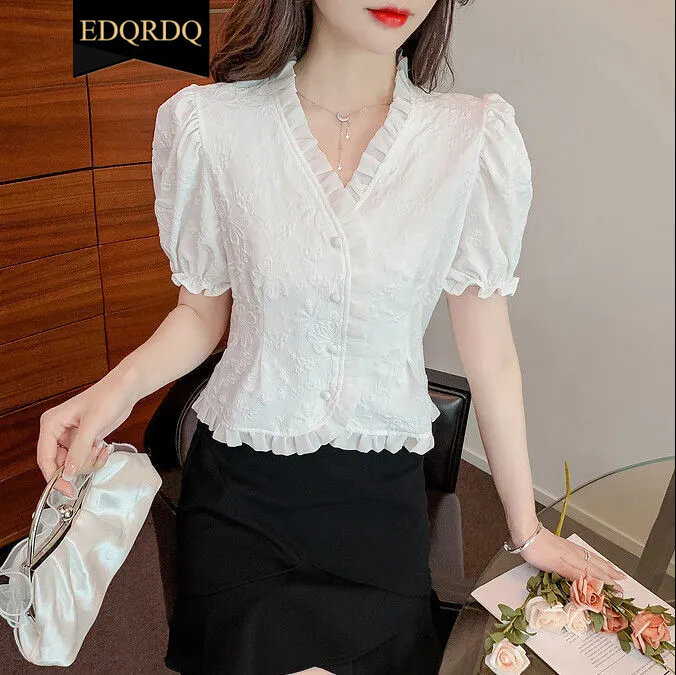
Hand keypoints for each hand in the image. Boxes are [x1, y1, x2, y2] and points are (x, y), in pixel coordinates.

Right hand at [37, 369, 137, 497]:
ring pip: (73, 464)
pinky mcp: (84, 440)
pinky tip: (104, 447)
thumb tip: (67, 473)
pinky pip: (84, 459)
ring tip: (100, 447)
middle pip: (59, 464)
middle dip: (78, 466)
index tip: (66, 489)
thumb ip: (79, 450)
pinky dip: (95, 459)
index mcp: (51, 424)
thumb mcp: (93, 424)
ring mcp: (71, 436)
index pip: (45, 458)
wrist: (126, 389)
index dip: (54, 477)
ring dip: (89, 462)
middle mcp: (58, 431)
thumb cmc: (108, 396)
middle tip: (93, 460)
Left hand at [519, 526, 626, 587]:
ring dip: (604, 565)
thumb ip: (575, 575)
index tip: (620, 593)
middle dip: (611, 573)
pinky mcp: (564, 545)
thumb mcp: (557, 566)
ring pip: (592, 558)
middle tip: (624, 580)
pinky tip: (591, 558)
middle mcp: (576, 554)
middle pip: (597, 565)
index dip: (608, 584)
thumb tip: (594, 583)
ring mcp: (570, 548)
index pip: (596, 574)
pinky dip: (593, 558)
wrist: (526, 532)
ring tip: (613, 569)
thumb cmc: (538, 550)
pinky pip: (585, 554)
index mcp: (576, 560)